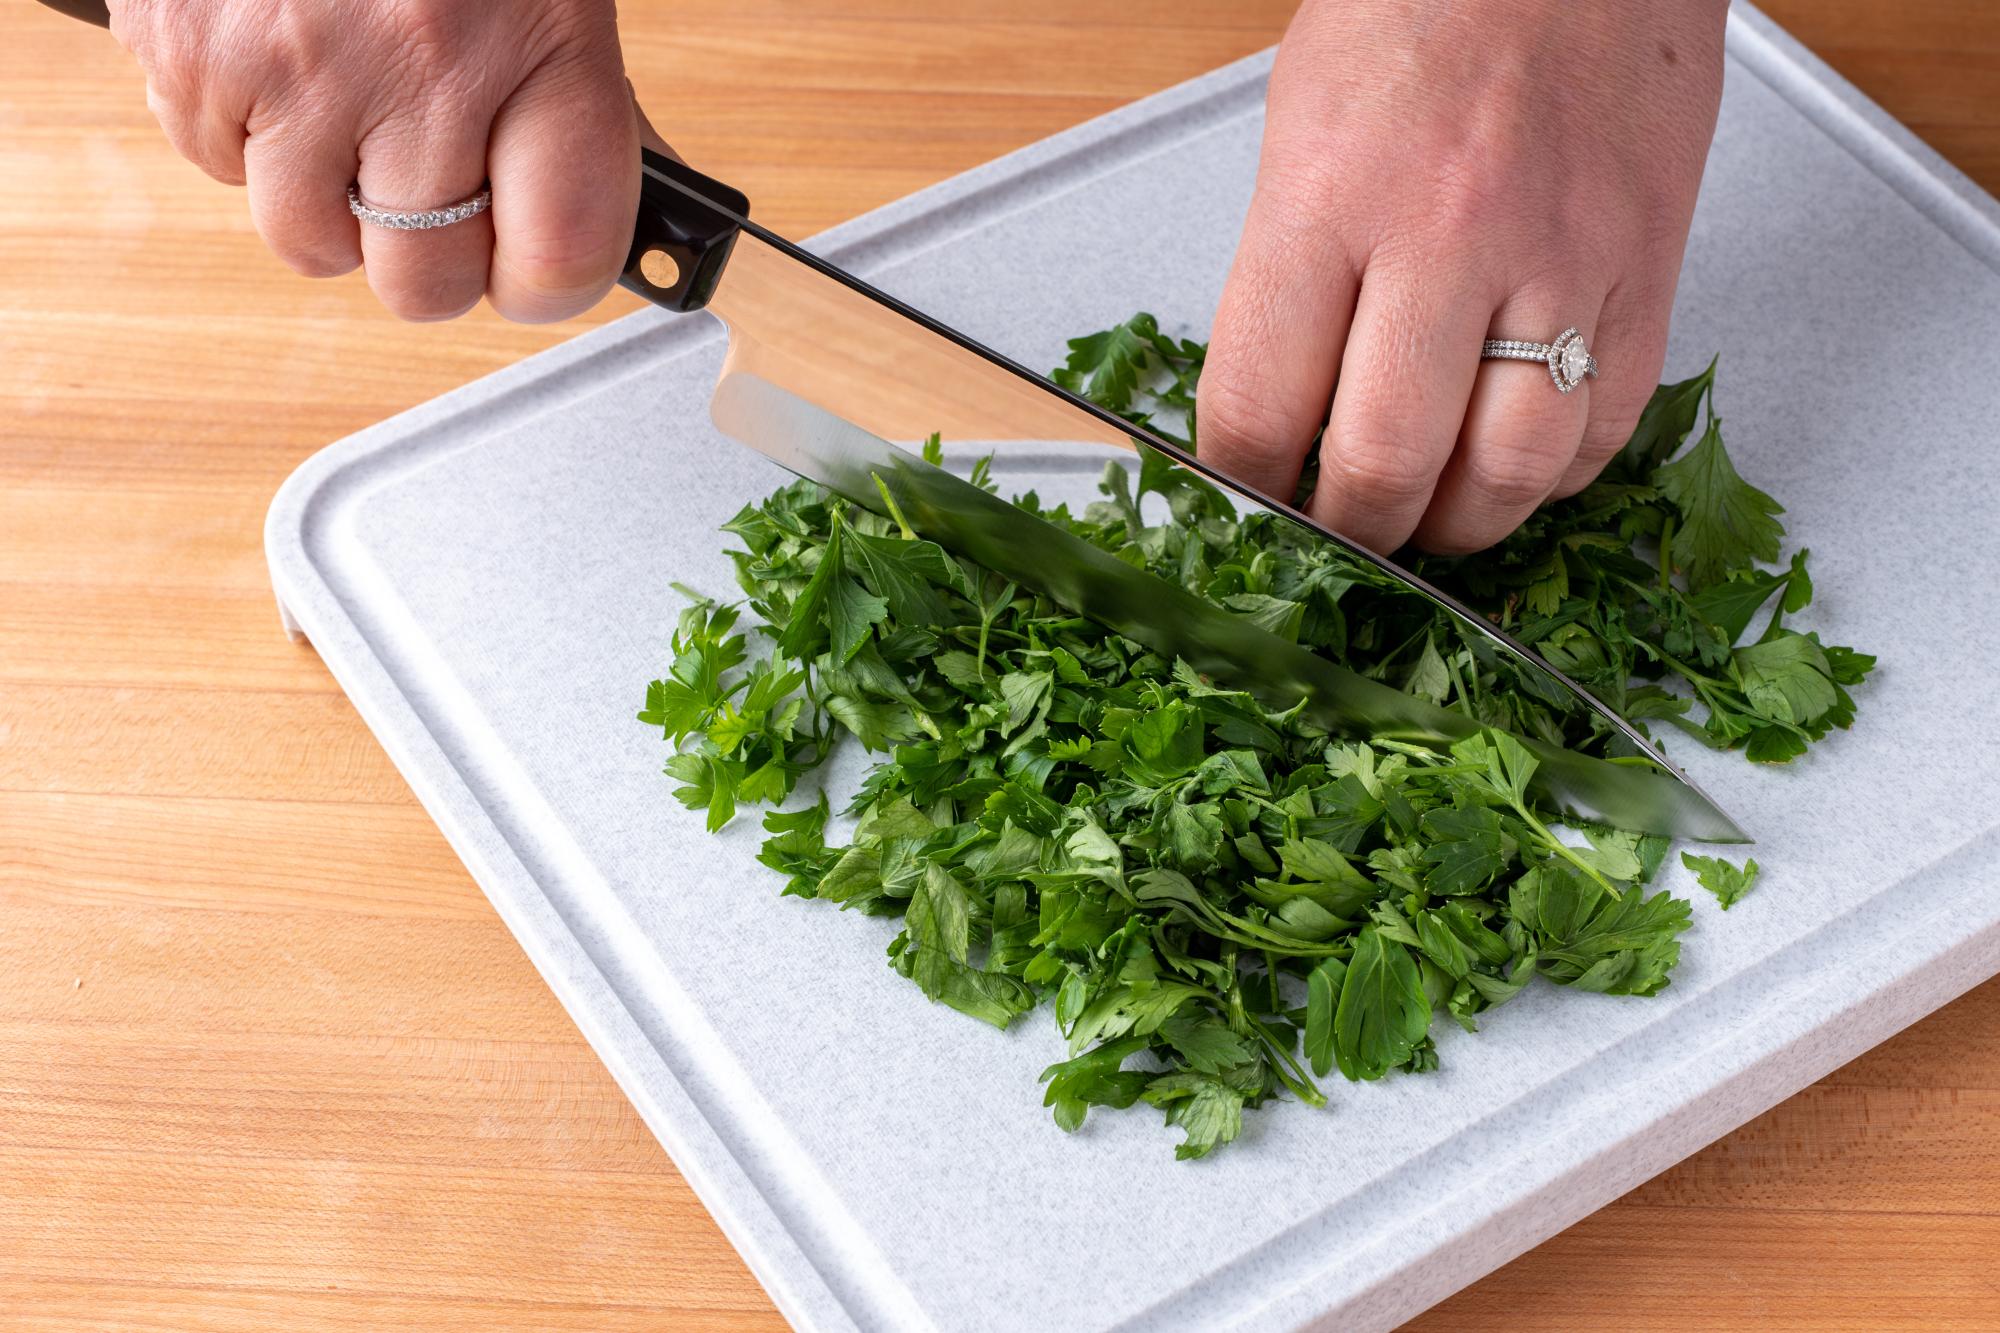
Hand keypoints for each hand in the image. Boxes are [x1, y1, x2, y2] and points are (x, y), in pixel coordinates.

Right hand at [111, 0, 661, 321]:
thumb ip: (574, 109)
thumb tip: (618, 235)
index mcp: (542, 36)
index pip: (563, 251)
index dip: (547, 286)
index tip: (532, 272)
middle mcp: (424, 62)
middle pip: (427, 281)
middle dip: (428, 259)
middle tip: (429, 192)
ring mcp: (299, 65)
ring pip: (312, 244)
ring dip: (328, 204)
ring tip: (345, 110)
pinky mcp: (193, 52)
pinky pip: (218, 172)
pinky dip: (245, 138)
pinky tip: (279, 61)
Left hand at [1196, 0, 1727, 553]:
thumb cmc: (1428, 3)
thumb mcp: (1302, 124)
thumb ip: (1285, 274)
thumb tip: (1271, 411)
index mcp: (1329, 195)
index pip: (1259, 405)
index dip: (1244, 485)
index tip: (1247, 503)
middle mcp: (1445, 234)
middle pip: (1387, 461)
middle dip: (1350, 529)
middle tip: (1341, 532)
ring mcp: (1560, 256)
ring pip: (1510, 471)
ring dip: (1458, 526)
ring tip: (1429, 517)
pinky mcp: (1649, 267)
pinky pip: (1605, 428)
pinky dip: (1555, 477)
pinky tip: (1516, 462)